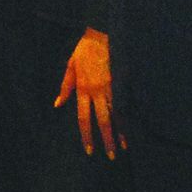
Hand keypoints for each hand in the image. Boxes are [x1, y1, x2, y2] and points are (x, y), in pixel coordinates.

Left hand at [54, 28, 120, 157]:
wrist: (101, 35)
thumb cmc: (83, 51)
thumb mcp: (70, 67)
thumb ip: (65, 87)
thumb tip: (57, 104)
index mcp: (83, 89)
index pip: (84, 118)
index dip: (86, 135)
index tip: (90, 150)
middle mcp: (98, 91)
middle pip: (102, 120)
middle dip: (107, 140)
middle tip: (111, 156)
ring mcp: (112, 87)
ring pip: (117, 114)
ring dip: (121, 131)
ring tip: (125, 146)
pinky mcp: (122, 81)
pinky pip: (126, 102)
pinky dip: (129, 116)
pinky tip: (133, 127)